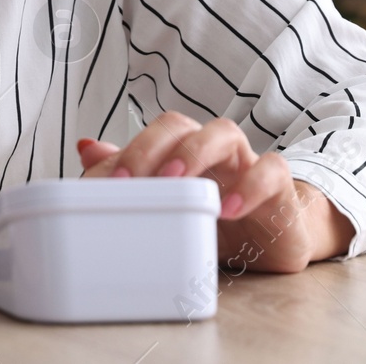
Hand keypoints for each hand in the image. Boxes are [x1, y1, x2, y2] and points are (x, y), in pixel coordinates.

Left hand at [78, 112, 354, 272]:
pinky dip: (250, 186)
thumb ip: (133, 175)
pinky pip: (270, 171)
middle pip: (180, 126)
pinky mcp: (279, 188)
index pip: (151, 136)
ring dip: (195, 153)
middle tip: (131, 180)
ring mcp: (246, 163)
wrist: (275, 240)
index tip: (102, 184)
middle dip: (150, 147)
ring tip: (176, 182)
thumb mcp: (172, 204)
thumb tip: (86, 149)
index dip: (126, 153)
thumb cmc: (217, 216)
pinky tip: (228, 209)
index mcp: (182, 150)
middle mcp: (211, 149)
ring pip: (224, 133)